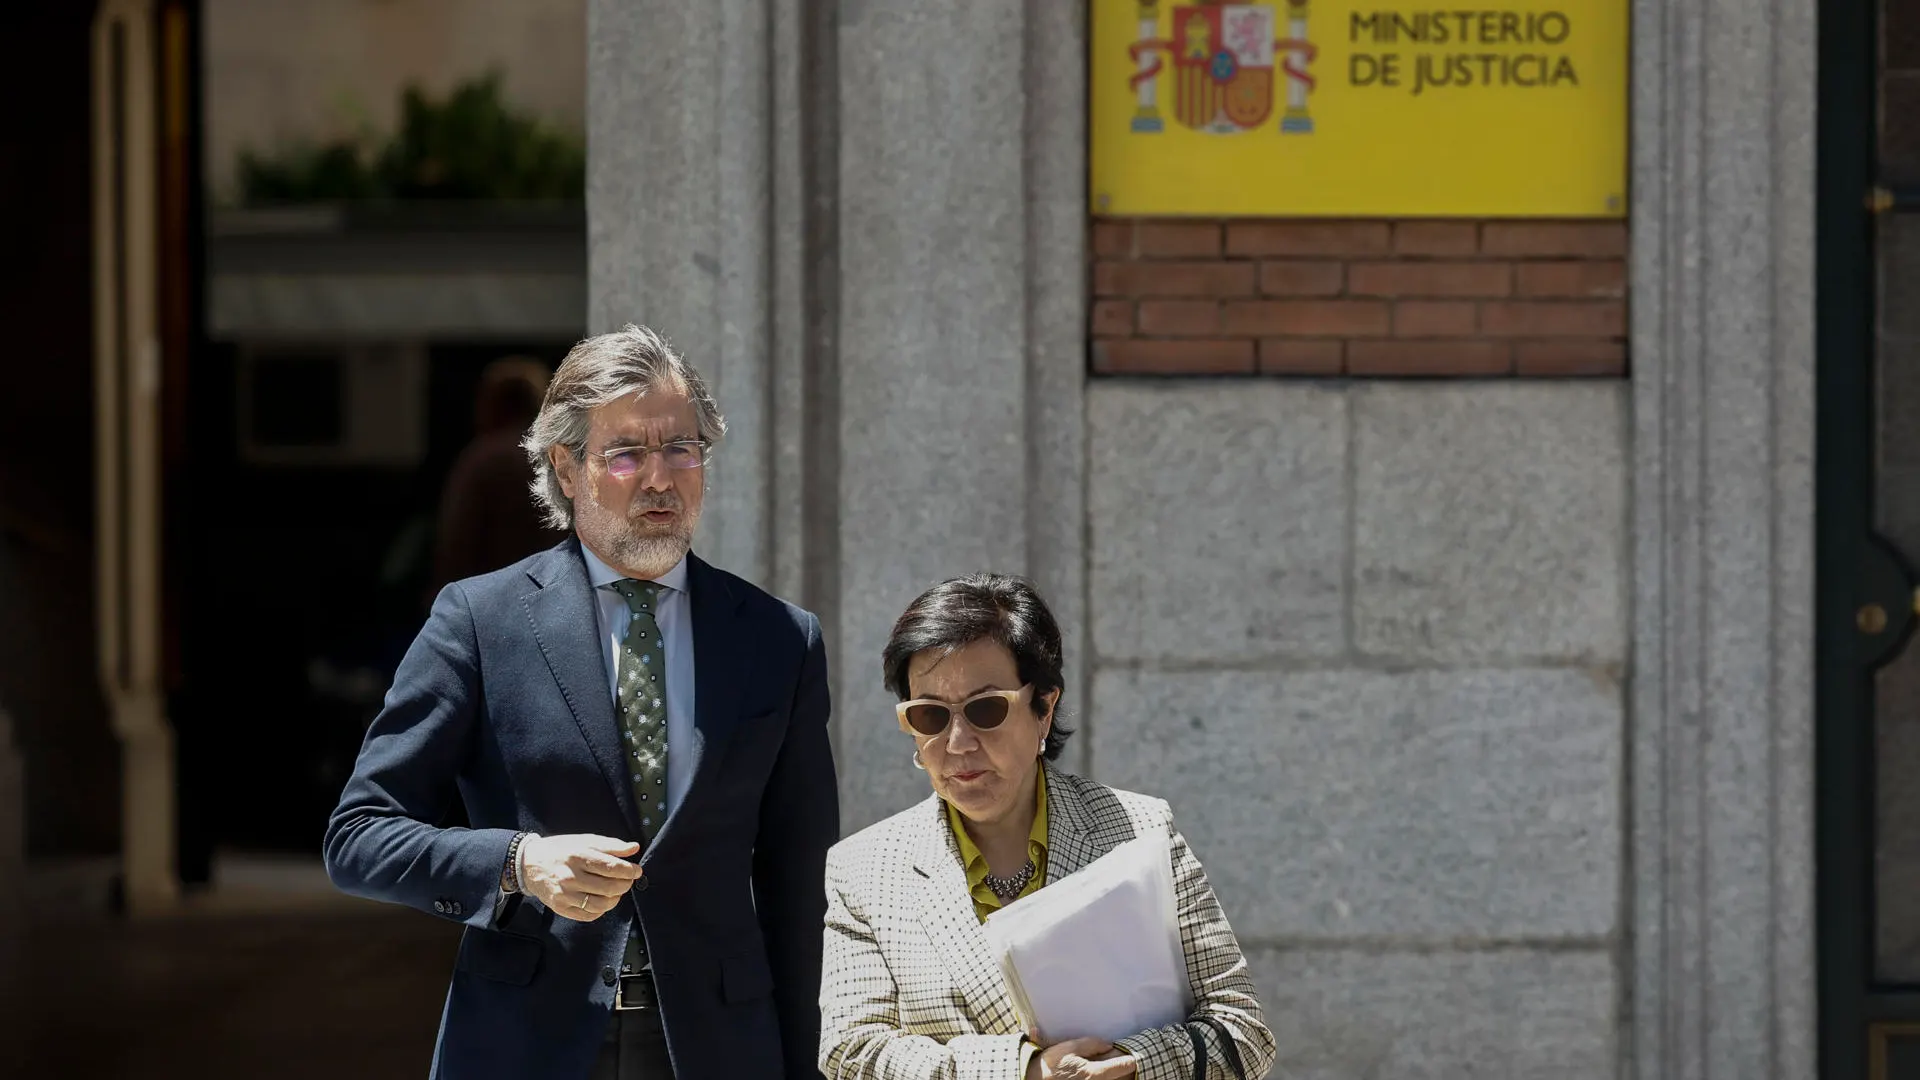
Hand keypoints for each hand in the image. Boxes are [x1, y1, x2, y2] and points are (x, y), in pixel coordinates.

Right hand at [518, 833, 643, 921]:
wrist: (529, 864)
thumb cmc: (561, 850)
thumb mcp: (584, 841)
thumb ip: (610, 846)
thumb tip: (634, 848)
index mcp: (577, 856)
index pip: (610, 867)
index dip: (628, 870)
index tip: (637, 870)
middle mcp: (569, 876)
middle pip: (608, 887)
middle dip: (625, 884)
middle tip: (628, 880)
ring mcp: (564, 895)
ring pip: (600, 904)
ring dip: (615, 899)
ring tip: (617, 891)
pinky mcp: (560, 908)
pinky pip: (588, 915)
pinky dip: (601, 910)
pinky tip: (603, 900)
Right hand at [1024, 1037, 1135, 1079]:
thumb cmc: (1051, 1065)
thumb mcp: (1070, 1048)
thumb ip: (1092, 1045)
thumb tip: (1108, 1045)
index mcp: (1095, 1074)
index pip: (1124, 1066)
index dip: (1133, 1058)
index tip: (1138, 1053)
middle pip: (1124, 1079)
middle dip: (1129, 1069)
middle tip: (1131, 1060)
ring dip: (1120, 1076)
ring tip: (1122, 1069)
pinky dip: (1110, 1078)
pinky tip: (1108, 1074)